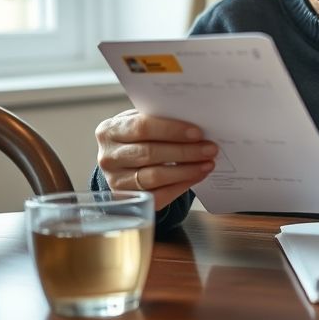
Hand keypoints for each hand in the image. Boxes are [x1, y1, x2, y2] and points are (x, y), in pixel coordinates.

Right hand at [95, 109, 218, 210]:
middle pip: (150, 154)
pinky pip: (158, 195)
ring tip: (208, 163)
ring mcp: (116, 181)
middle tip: (210, 149)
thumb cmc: (138, 136)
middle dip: (185, 151)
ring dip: (187, 170)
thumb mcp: (141, 121)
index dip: (171, 130)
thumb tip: (197, 121)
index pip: (141, 128)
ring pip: (155, 176)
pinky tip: (197, 176)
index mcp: (109, 131)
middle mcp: (108, 157)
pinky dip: (181, 185)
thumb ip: (160, 119)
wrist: (122, 161)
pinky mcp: (128, 200)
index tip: (197, 132)